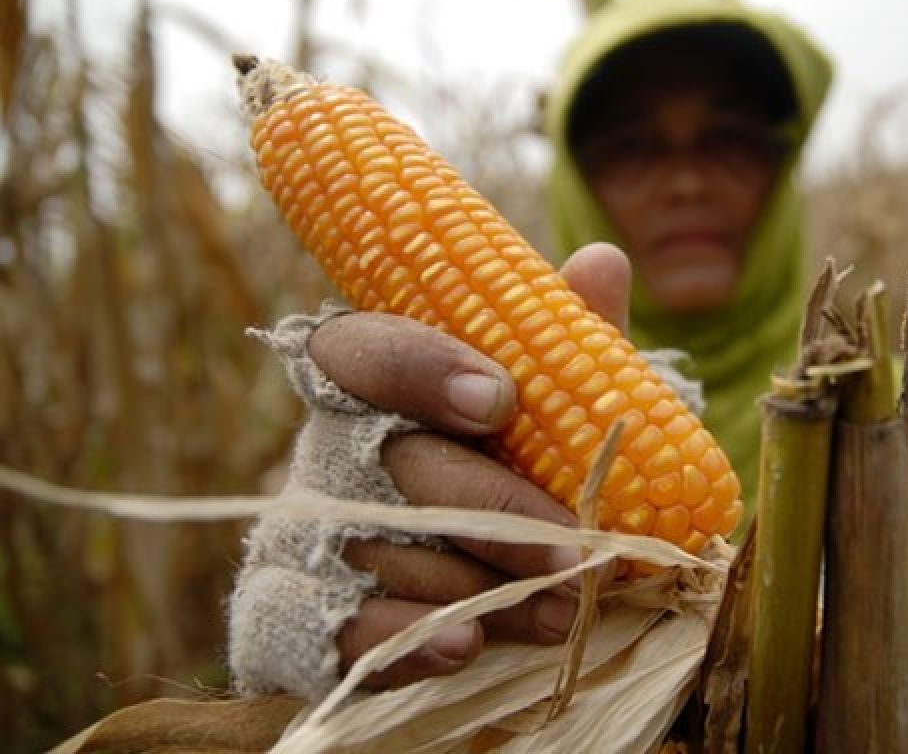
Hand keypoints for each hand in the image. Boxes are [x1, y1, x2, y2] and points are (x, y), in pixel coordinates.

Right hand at [307, 243, 631, 688]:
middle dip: (490, 508)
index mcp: (375, 386)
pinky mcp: (304, 621)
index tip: (503, 400)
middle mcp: (329, 453)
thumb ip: (568, 336)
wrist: (476, 575)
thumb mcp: (550, 398)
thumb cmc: (509, 466)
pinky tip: (466, 646)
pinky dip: (405, 639)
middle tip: (575, 543)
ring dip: (479, 585)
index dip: (421, 368)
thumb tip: (601, 262)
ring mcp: (309, 536)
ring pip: (381, 554)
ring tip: (567, 608)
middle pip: (392, 467)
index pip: (361, 351)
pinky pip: (339, 630)